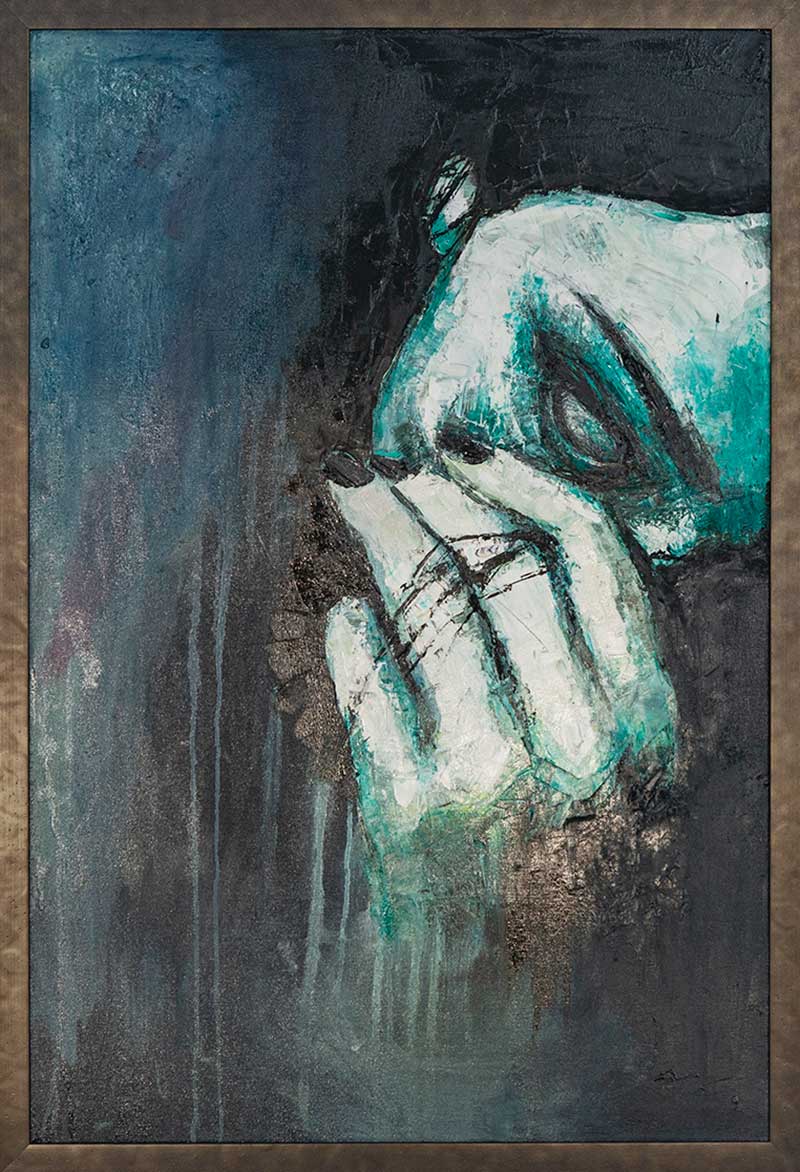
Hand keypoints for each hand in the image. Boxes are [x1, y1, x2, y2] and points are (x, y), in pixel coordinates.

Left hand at [324, 442, 675, 929]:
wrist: (501, 990)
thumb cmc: (560, 851)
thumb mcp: (613, 755)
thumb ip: (583, 652)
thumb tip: (497, 516)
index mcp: (648, 717)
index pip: (591, 551)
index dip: (521, 479)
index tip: (463, 445)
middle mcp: (581, 743)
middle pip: (498, 561)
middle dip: (428, 492)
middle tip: (379, 462)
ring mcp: (491, 779)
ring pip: (428, 605)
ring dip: (380, 530)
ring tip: (350, 496)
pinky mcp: (410, 818)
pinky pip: (367, 683)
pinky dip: (350, 633)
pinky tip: (346, 615)